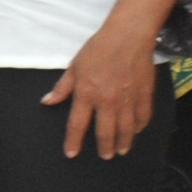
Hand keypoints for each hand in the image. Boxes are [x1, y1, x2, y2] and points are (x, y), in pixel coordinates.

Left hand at [45, 21, 158, 159]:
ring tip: (122, 150)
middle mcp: (107, 100)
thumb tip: (47, 101)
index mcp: (86, 93)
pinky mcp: (144, 94)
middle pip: (105, 132)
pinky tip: (136, 131)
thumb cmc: (98, 48)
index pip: (77, 124)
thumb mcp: (74, 66)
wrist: (128, 36)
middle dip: (105, 147)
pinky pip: (143, 116)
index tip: (72, 153)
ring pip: (126, 128)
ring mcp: (128, 99)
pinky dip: (139, 126)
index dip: (73, 141)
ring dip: (124, 142)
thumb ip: (62, 87)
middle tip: (105, 156)